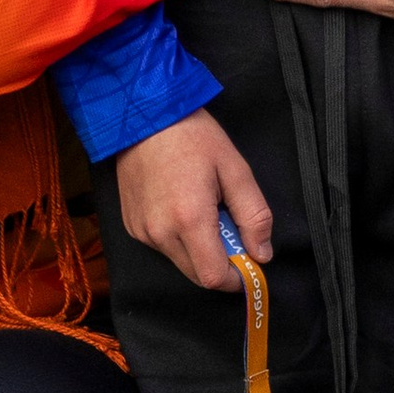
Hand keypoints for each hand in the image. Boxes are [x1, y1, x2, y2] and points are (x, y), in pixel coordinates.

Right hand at [113, 109, 271, 291]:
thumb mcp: (235, 169)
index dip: (236, 278)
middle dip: (219, 262)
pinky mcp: (131, 225)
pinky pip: (162, 247)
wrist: (143, 114)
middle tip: (227, 226)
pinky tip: (181, 206)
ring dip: (198, 249)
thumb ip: (254, 216)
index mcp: (189, 219)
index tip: (248, 261)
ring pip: (180, 261)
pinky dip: (178, 238)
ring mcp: (142, 231)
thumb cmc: (192, 136)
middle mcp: (160, 233)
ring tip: (203, 210)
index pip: (213, 277)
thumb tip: (262, 254)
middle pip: (197, 275)